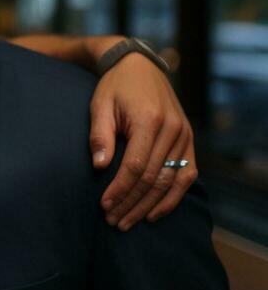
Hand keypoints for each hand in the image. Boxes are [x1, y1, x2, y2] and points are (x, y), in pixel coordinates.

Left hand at [90, 52, 196, 230]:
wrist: (139, 67)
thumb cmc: (114, 88)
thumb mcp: (100, 106)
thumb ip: (100, 135)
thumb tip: (100, 167)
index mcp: (150, 121)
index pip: (136, 166)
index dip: (120, 190)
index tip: (104, 206)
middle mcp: (173, 130)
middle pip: (153, 178)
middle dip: (132, 203)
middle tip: (113, 222)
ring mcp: (184, 136)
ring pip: (171, 181)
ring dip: (149, 205)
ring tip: (128, 222)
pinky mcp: (189, 140)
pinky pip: (187, 175)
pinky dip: (173, 197)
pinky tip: (155, 213)